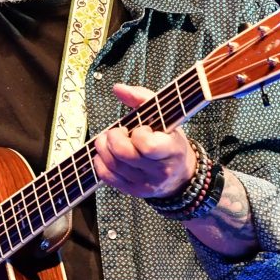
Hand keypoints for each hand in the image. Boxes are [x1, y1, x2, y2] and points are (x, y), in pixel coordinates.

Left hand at [93, 83, 196, 197]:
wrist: (179, 174)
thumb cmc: (170, 140)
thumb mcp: (165, 116)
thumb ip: (142, 97)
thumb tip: (118, 88)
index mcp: (171, 151)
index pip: (147, 145)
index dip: (138, 133)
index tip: (141, 129)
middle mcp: (158, 171)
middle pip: (124, 154)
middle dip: (114, 137)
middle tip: (117, 131)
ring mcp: (144, 184)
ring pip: (112, 165)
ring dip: (103, 147)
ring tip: (109, 139)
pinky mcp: (132, 191)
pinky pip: (107, 177)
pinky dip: (100, 161)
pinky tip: (106, 153)